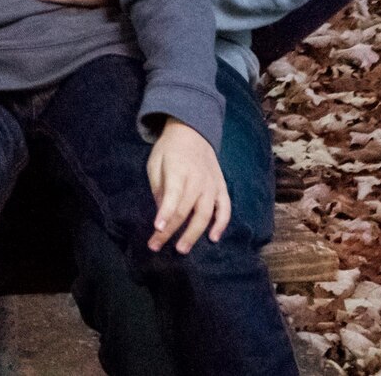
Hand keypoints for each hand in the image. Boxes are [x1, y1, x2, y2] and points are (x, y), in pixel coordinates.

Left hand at [147, 119, 229, 253]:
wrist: (192, 132)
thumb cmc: (169, 150)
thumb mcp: (155, 163)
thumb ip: (159, 188)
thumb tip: (161, 213)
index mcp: (178, 171)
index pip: (173, 198)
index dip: (165, 215)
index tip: (156, 229)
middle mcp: (198, 181)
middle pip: (186, 211)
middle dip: (171, 231)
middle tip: (157, 246)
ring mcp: (212, 185)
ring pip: (205, 214)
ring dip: (194, 234)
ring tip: (181, 248)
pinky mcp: (222, 188)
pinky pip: (225, 209)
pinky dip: (221, 224)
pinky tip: (213, 238)